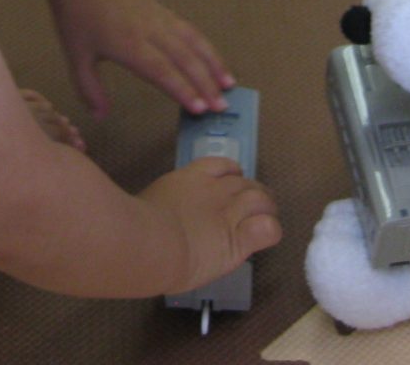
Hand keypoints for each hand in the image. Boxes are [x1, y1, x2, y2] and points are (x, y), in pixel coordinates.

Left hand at [48, 0, 233, 117]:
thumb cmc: (76, 14)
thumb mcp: (75, 56)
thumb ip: (89, 89)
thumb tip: (101, 116)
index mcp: (128, 45)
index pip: (162, 71)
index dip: (182, 90)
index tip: (200, 108)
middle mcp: (149, 31)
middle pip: (184, 59)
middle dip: (206, 84)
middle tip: (222, 107)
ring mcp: (158, 18)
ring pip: (193, 42)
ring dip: (213, 64)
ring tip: (229, 84)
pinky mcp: (161, 10)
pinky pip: (188, 30)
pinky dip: (204, 46)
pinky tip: (212, 60)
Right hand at [140, 153, 279, 291]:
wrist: (152, 243)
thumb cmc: (139, 226)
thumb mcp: (147, 203)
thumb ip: (162, 205)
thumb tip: (157, 218)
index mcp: (191, 178)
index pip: (223, 166)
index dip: (232, 175)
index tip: (231, 185)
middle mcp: (216, 191)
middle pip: (247, 183)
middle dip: (254, 193)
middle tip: (253, 208)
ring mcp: (231, 213)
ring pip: (263, 201)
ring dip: (267, 208)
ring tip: (266, 219)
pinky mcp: (241, 239)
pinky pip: (269, 229)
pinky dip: (271, 231)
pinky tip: (263, 238)